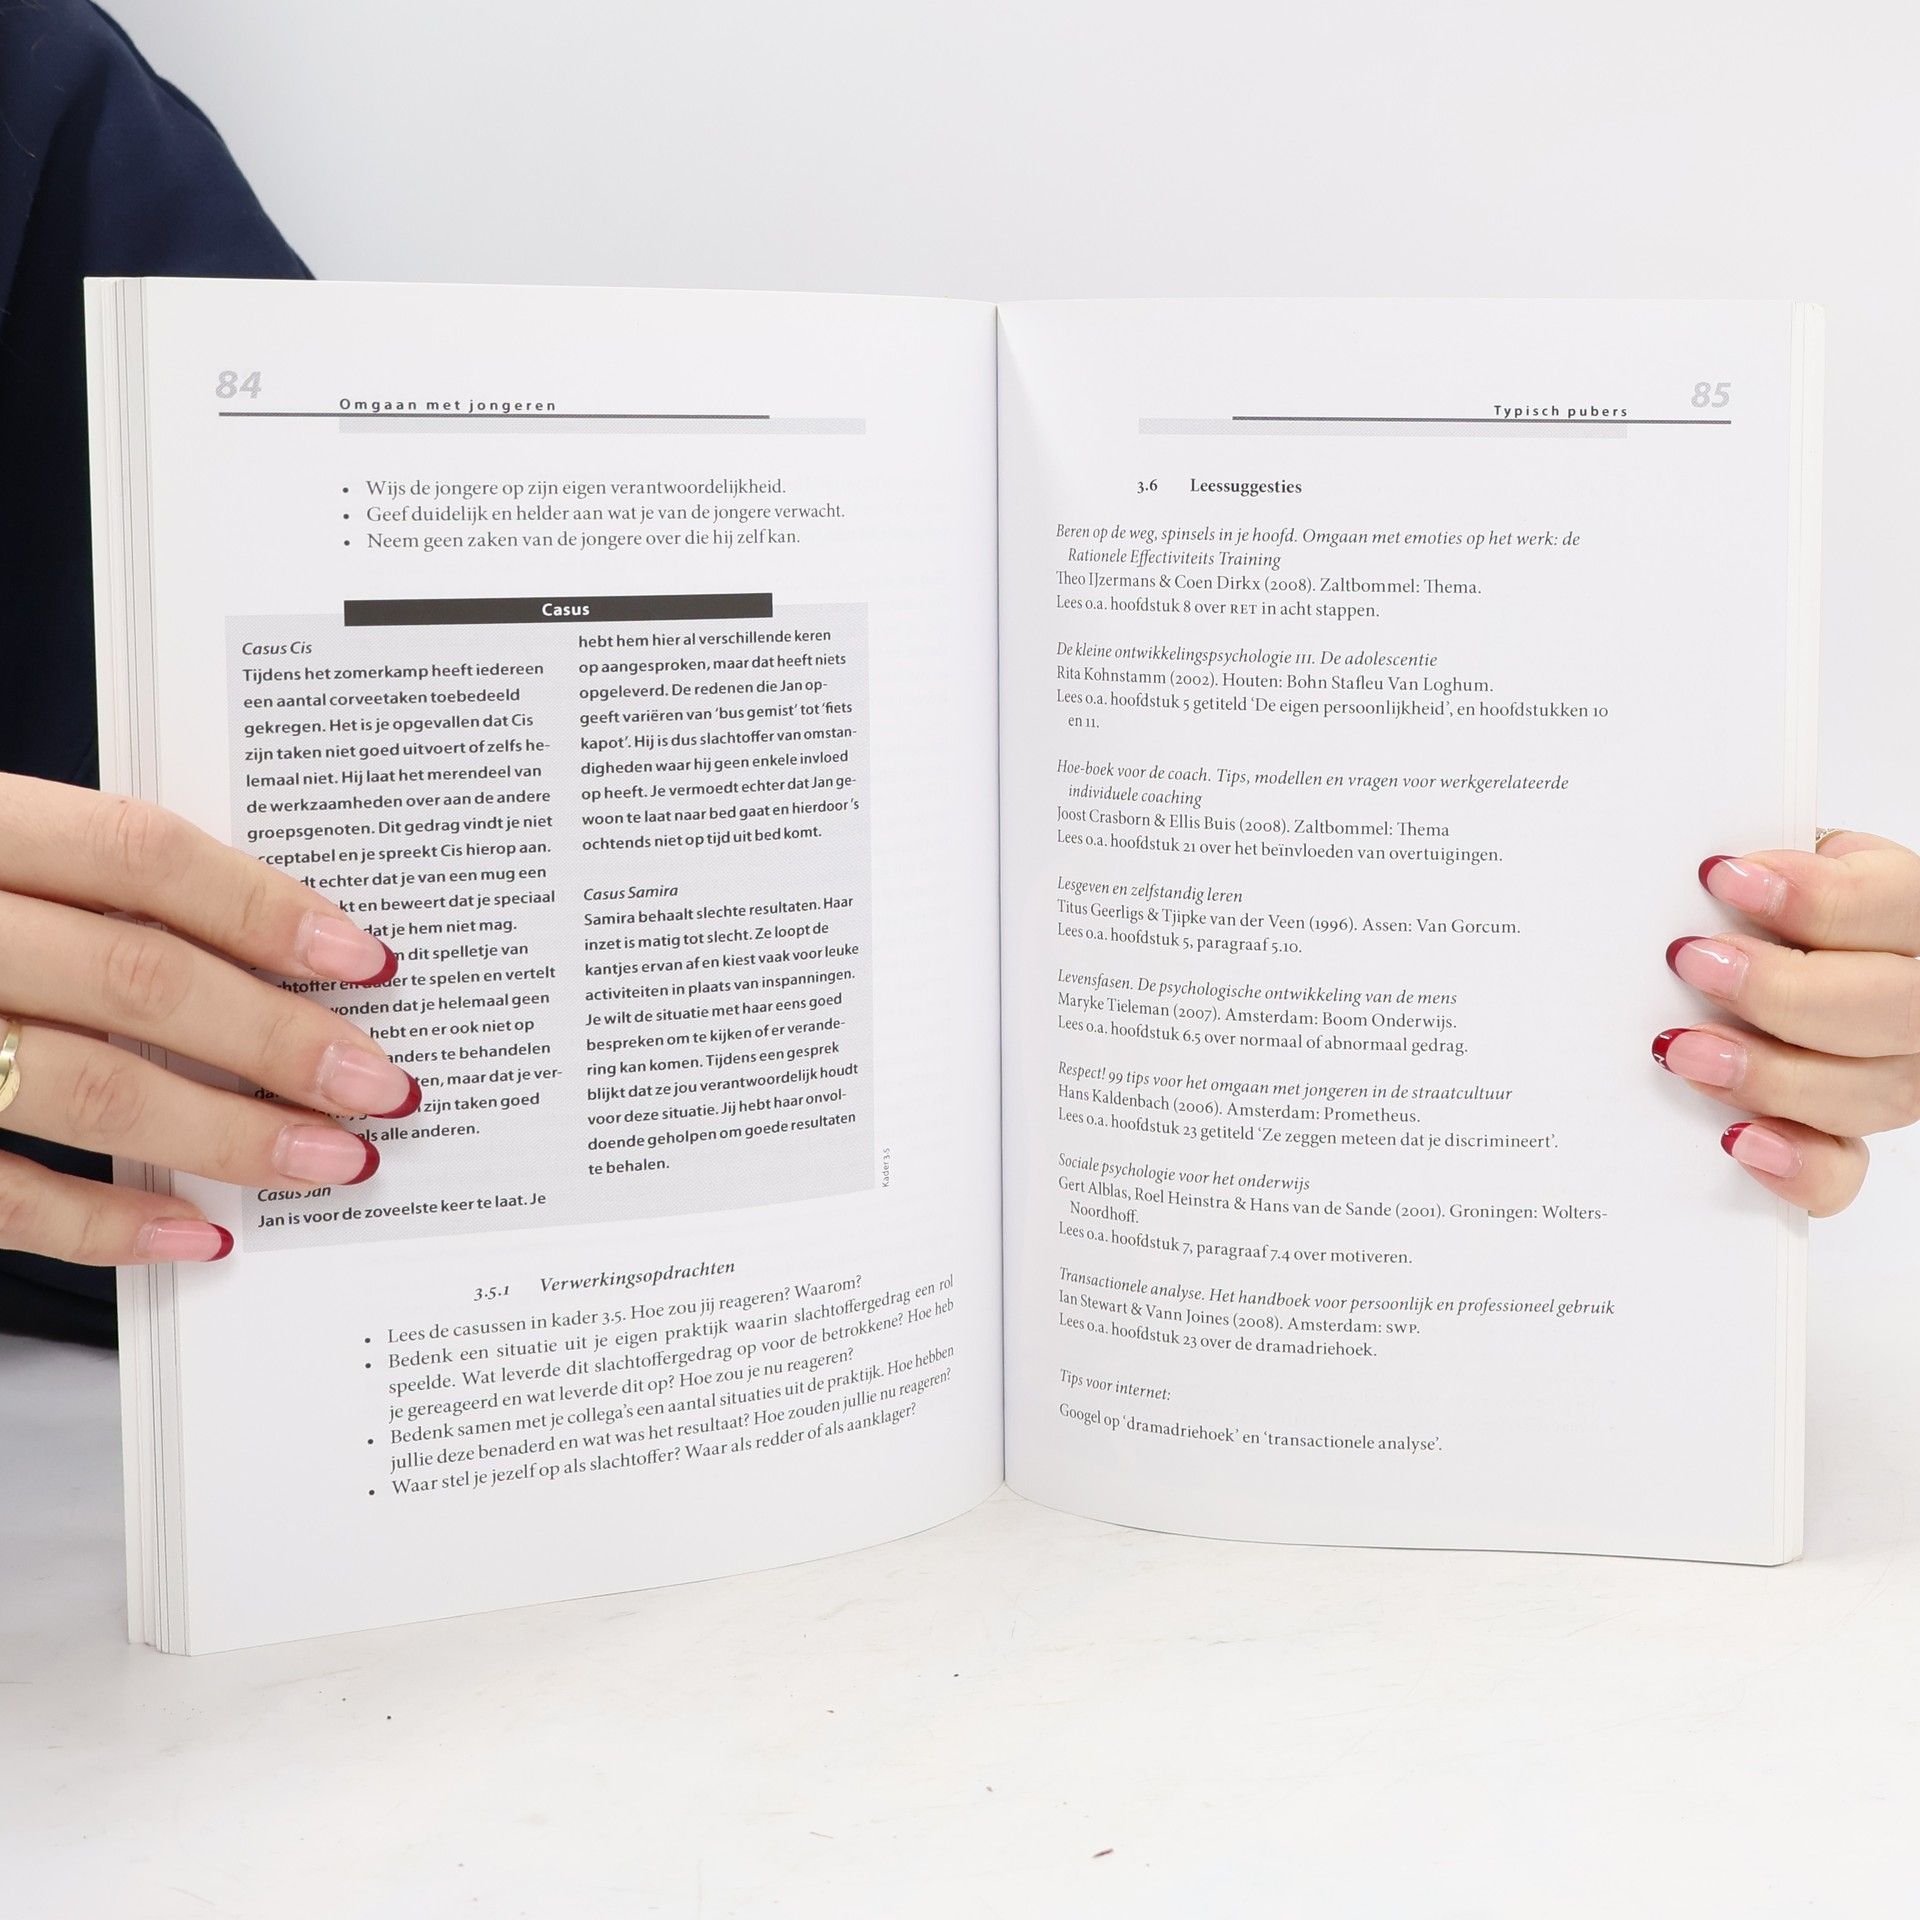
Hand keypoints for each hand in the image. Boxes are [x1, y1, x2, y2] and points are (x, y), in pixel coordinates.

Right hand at [0, 774, 417, 1263]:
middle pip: (136, 979)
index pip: (137, 853)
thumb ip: (76, 880)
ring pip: (85, 1089)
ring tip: (331, 1162)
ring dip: (226, 1136)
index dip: (266, 906)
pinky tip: (197, 1235)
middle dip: (278, 1040)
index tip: (366, 959)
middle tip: (381, 1085)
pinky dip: (104, 1224)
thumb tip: (266, 937)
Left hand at [1657, 831, 1919, 1214]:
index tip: (1725, 880)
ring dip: (1771, 1075)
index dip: (1819, 897)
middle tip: (1696, 965)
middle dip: (1786, 990)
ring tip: (1686, 1049)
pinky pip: (1845, 1171)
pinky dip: (1796, 1164)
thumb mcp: (1800, 866)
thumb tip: (1723, 877)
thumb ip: (1782, 868)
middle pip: (1897, 1008)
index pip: (1900, 905)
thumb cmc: (1789, 913)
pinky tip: (1739, 1140)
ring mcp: (1904, 1077)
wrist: (1790, 969)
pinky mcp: (1854, 1137)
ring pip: (1872, 1093)